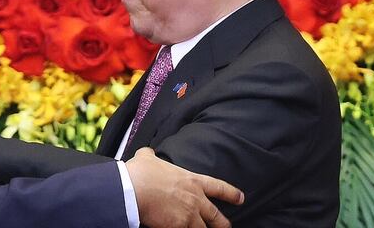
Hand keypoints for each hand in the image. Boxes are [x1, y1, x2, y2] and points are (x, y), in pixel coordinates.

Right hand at [125, 147, 243, 227]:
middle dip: (223, 224)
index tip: (240, 198)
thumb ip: (151, 155)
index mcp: (192, 181)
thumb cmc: (141, 173)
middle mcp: (195, 199)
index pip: (219, 187)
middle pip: (217, 216)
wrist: (133, 189)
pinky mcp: (179, 227)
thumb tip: (148, 152)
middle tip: (225, 226)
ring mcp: (189, 215)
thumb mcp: (147, 158)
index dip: (232, 194)